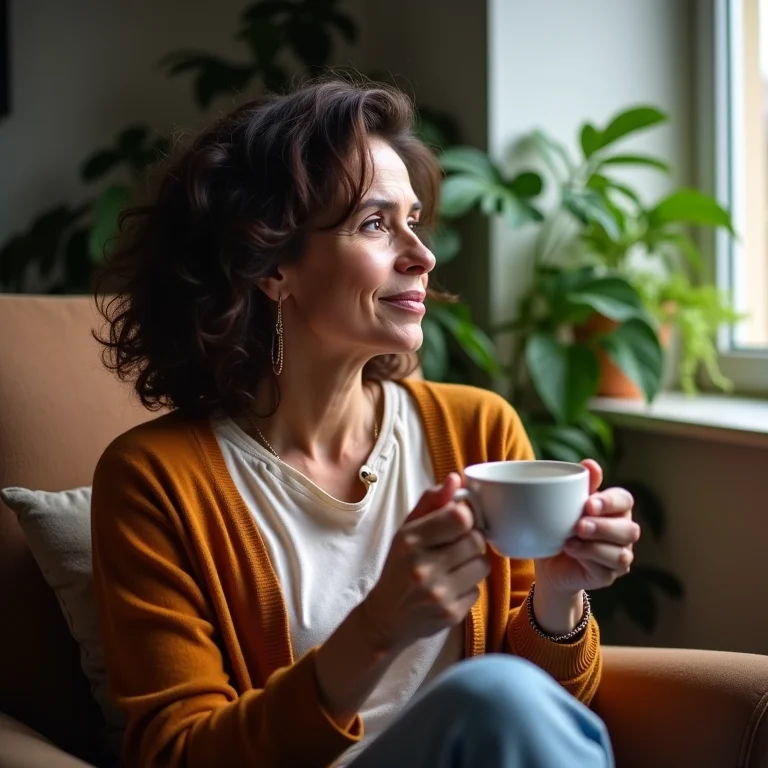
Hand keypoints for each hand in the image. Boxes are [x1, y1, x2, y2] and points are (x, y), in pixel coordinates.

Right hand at [360, 473, 488, 652]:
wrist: (385, 617)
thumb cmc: (399, 567)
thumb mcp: (407, 530)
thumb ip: (431, 502)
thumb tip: (455, 479)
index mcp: (410, 540)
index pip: (459, 517)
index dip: (467, 516)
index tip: (460, 520)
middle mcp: (423, 567)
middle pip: (476, 540)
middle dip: (471, 540)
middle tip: (457, 545)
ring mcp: (438, 593)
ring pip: (483, 565)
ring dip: (473, 563)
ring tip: (454, 567)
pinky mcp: (451, 614)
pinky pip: (479, 590)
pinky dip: (469, 586)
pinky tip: (451, 587)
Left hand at [534, 459, 639, 593]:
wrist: (548, 561)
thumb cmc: (559, 526)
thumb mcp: (566, 503)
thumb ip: (580, 485)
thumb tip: (590, 463)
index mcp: (615, 509)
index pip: (625, 500)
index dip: (610, 501)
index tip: (588, 503)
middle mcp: (623, 532)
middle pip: (629, 529)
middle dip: (604, 527)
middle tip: (579, 525)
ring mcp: (619, 556)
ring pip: (621, 553)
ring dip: (596, 546)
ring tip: (571, 540)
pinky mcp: (608, 576)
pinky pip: (607, 570)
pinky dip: (589, 560)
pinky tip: (572, 551)